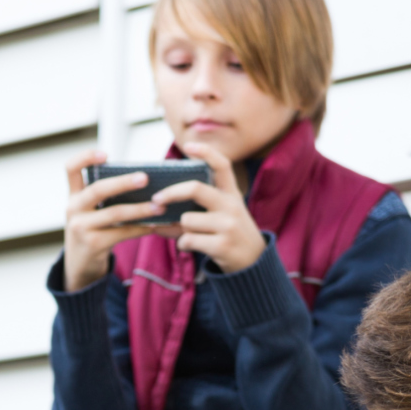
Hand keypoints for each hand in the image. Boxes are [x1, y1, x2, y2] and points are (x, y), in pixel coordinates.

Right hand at [62, 149, 171, 291]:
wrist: (79, 265)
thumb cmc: (91, 231)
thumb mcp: (88, 211)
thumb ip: (103, 197)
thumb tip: (142, 181)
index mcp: (73, 196)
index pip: (71, 169)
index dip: (85, 157)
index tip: (105, 154)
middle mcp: (73, 209)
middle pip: (98, 190)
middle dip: (123, 183)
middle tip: (145, 178)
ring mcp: (81, 228)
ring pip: (115, 213)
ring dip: (140, 209)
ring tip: (159, 206)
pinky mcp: (93, 244)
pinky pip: (122, 233)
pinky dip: (140, 228)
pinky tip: (154, 226)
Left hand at [149, 139, 265, 273]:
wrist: (253, 263)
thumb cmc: (230, 233)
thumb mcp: (225, 213)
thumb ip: (200, 203)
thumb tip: (161, 201)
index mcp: (231, 193)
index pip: (221, 165)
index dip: (205, 152)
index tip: (188, 146)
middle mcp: (231, 206)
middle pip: (195, 188)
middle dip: (171, 193)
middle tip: (157, 199)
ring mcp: (228, 225)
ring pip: (187, 219)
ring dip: (180, 228)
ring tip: (187, 234)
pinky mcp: (221, 245)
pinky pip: (188, 240)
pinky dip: (182, 244)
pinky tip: (189, 246)